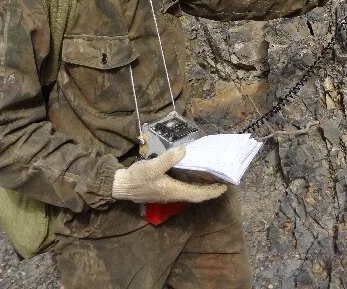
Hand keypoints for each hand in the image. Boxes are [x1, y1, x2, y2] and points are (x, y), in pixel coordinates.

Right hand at [112, 146, 226, 203]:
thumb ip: (168, 159)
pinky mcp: (163, 189)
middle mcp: (173, 194)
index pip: (198, 194)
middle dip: (209, 189)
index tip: (224, 187)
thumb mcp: (152, 167)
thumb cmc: (137, 178)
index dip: (211, 192)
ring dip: (201, 187)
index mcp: (174, 191)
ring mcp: (168, 193)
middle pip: (196, 194)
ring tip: (211, 177)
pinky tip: (193, 175)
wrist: (122, 185)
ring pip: (190, 192)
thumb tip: (184, 151)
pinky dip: (192, 183)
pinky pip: (183, 188)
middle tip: (221, 181)